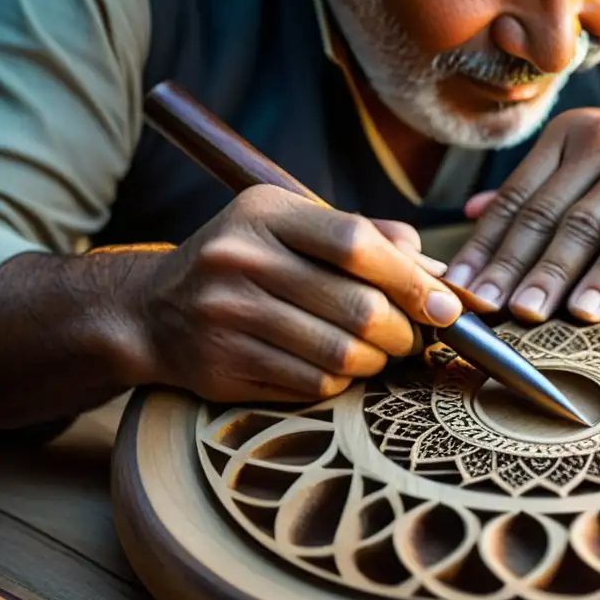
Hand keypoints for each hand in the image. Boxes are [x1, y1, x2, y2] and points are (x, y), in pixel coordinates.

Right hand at [124, 185, 461, 402]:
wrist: (153, 309)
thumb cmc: (248, 262)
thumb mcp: (295, 227)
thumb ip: (369, 237)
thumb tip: (439, 275)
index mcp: (265, 214)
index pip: (356, 243)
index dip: (411, 279)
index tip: (446, 306)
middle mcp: (240, 260)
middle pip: (358, 308)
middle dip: (405, 331)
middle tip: (417, 337)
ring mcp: (227, 316)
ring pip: (342, 355)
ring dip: (378, 361)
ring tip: (382, 353)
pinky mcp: (223, 367)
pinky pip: (313, 385)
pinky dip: (342, 382)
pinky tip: (340, 368)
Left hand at [446, 105, 599, 322]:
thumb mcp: (589, 146)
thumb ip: (533, 183)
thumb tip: (471, 213)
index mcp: (577, 138)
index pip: (524, 199)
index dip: (491, 247)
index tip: (464, 290)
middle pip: (568, 219)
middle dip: (534, 269)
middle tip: (508, 311)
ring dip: (596, 277)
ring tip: (571, 315)